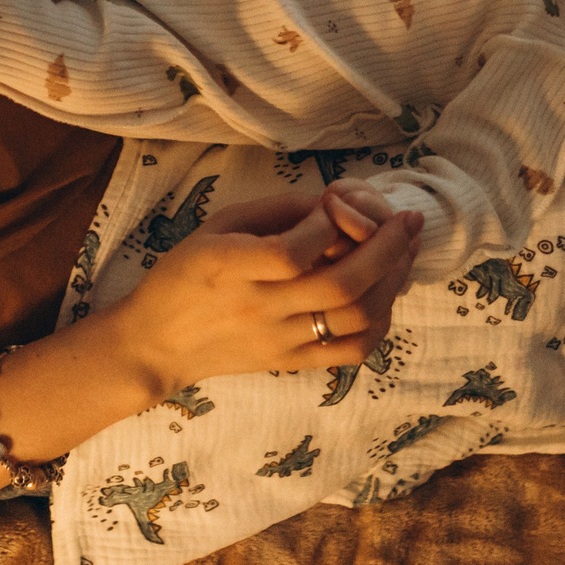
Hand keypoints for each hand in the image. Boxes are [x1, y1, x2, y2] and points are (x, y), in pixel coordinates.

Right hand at [101, 190, 422, 396]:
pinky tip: (388, 294)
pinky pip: (350, 351)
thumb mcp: (216, 225)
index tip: (339, 201)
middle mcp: (258, 307)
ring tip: (406, 251)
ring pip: (355, 319)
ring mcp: (278, 341)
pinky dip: (379, 323)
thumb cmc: (184, 274)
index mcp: (229, 266)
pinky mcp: (289, 363)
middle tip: (408, 220)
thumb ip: (275, 210)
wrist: (156, 343)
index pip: (294, 250)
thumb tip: (335, 201)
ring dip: (391, 282)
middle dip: (386, 247)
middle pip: (341, 285)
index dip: (330, 222)